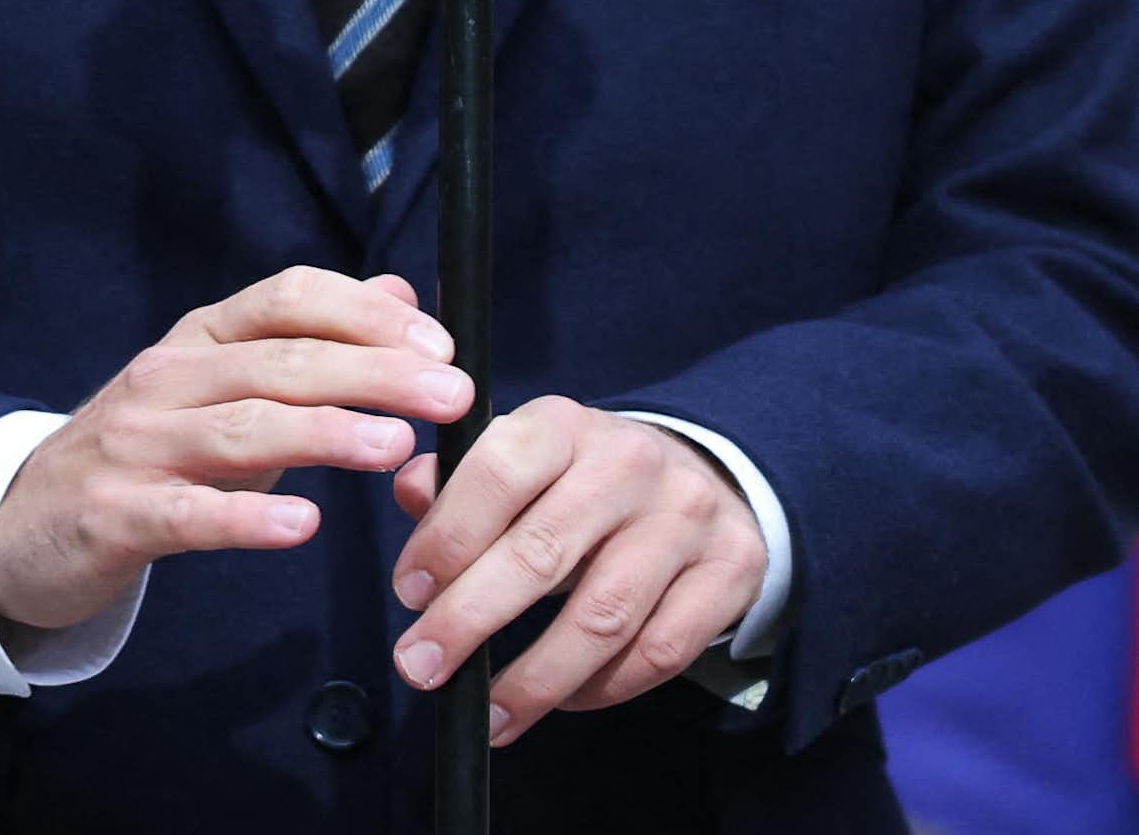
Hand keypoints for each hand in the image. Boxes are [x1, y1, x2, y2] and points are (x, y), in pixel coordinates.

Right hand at [0, 267, 472, 634]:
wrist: (19, 523)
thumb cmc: (146, 452)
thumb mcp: (222, 384)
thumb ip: (311, 343)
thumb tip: (405, 298)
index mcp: (201, 338)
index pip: (289, 297)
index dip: (366, 314)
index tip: (440, 347)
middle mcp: (170, 376)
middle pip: (282, 361)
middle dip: (374, 372)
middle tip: (451, 396)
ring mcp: (138, 444)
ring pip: (243, 428)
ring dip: (326, 434)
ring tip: (396, 449)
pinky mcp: (116, 514)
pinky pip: (188, 513)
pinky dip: (246, 517)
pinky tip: (301, 526)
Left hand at [389, 398, 766, 744]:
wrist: (704, 475)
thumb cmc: (583, 478)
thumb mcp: (525, 457)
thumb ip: (463, 477)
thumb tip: (410, 489)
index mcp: (565, 423)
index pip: (500, 470)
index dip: (449, 535)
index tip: (409, 592)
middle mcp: (630, 462)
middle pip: (544, 552)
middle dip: (471, 618)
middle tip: (422, 666)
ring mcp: (686, 518)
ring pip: (604, 617)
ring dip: (536, 679)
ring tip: (490, 716)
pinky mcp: (729, 572)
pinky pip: (659, 652)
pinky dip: (602, 689)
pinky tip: (561, 701)